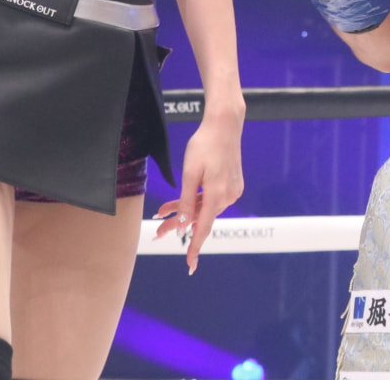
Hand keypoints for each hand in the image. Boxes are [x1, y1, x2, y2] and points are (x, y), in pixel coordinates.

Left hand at [153, 113, 243, 274]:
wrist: (224, 125)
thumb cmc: (204, 145)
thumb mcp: (190, 172)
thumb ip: (186, 200)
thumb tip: (185, 224)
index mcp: (216, 195)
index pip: (203, 228)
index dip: (195, 247)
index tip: (190, 264)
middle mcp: (227, 197)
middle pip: (200, 217)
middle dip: (178, 224)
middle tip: (157, 230)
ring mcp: (232, 191)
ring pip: (204, 207)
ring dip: (185, 210)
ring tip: (161, 212)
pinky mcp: (232, 184)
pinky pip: (211, 198)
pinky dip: (196, 200)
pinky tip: (181, 201)